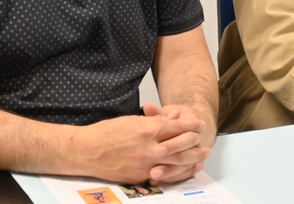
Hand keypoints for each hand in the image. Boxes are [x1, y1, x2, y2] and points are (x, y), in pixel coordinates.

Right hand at [69, 109, 210, 183]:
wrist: (86, 151)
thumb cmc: (106, 133)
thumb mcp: (131, 120)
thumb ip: (154, 120)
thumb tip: (173, 117)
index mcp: (146, 129)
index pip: (175, 127)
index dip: (190, 126)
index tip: (200, 125)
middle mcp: (147, 148)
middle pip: (180, 147)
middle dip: (196, 146)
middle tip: (207, 144)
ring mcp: (144, 164)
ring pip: (174, 164)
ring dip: (191, 161)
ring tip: (202, 159)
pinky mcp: (139, 177)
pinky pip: (162, 176)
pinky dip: (176, 173)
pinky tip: (185, 171)